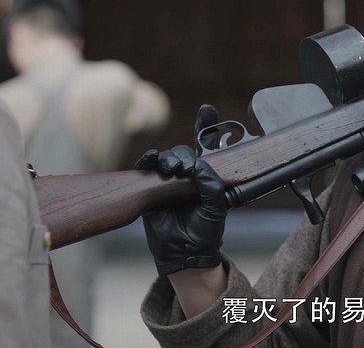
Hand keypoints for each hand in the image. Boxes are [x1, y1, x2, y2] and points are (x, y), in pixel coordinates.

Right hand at [136, 105, 226, 275]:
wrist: (185, 253)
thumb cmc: (205, 231)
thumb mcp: (216, 206)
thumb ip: (211, 183)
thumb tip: (198, 164)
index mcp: (208, 177)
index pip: (207, 148)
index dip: (206, 127)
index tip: (207, 110)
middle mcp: (189, 176)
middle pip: (184, 152)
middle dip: (184, 155)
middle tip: (184, 169)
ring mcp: (169, 181)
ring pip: (166, 158)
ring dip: (167, 158)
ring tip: (171, 170)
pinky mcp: (150, 189)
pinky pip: (147, 168)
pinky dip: (148, 161)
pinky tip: (149, 162)